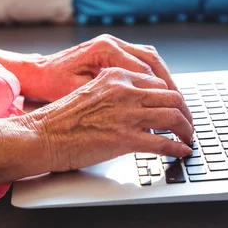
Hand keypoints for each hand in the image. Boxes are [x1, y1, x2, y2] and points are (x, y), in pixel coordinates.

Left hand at [21, 34, 180, 102]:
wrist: (37, 72)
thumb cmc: (52, 83)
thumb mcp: (79, 92)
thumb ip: (110, 98)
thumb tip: (139, 113)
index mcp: (105, 48)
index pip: (144, 71)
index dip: (162, 94)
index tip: (173, 111)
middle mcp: (113, 42)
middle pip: (153, 62)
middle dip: (171, 87)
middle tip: (183, 110)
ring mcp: (114, 44)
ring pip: (151, 59)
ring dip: (166, 80)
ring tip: (177, 102)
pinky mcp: (114, 51)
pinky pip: (143, 60)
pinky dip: (155, 76)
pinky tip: (162, 92)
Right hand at [21, 68, 193, 172]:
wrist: (40, 135)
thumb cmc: (61, 118)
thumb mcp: (92, 91)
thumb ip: (117, 93)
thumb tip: (139, 105)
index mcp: (116, 76)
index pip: (158, 82)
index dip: (172, 97)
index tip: (176, 108)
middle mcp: (125, 90)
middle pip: (172, 97)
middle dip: (185, 113)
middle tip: (188, 125)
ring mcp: (126, 114)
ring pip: (173, 117)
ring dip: (186, 129)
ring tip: (188, 138)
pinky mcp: (124, 138)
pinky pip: (163, 142)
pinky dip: (177, 148)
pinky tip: (181, 152)